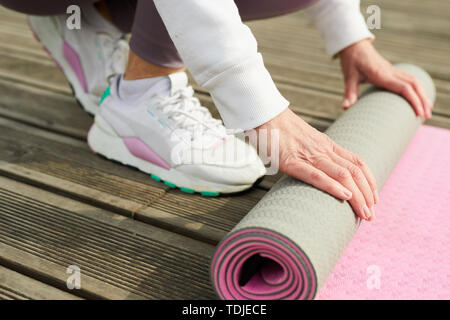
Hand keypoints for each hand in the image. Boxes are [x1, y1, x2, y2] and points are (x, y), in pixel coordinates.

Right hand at [256, 108, 377, 220]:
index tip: (374, 198)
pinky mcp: (292, 162)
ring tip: (365, 214)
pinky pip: (316, 175)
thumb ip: (311, 152)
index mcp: (326, 144)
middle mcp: (323, 149)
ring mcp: (309, 155)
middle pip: (354, 172)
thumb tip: (315, 169)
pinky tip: (345, 197)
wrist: (263, 114)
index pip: (357, 162)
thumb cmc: (278, 128)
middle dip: (367, 195)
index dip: (369, 181)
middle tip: (371, 215)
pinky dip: (333, 186)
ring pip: (342, 175)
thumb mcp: (302, 140)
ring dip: (358, 196)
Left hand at [339, 39, 432, 118]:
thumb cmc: (351, 61)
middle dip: (422, 100)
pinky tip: (420, 97)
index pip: (404, 87)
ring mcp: (393, 70)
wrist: (354, 45)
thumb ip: (349, 92)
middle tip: (426, 116)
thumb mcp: (348, 76)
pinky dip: (418, 88)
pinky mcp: (392, 71)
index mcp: (382, 74)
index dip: (414, 100)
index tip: (419, 113)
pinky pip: (410, 79)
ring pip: (415, 81)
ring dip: (422, 94)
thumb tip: (345, 107)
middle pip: (414, 85)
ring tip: (427, 109)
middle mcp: (391, 71)